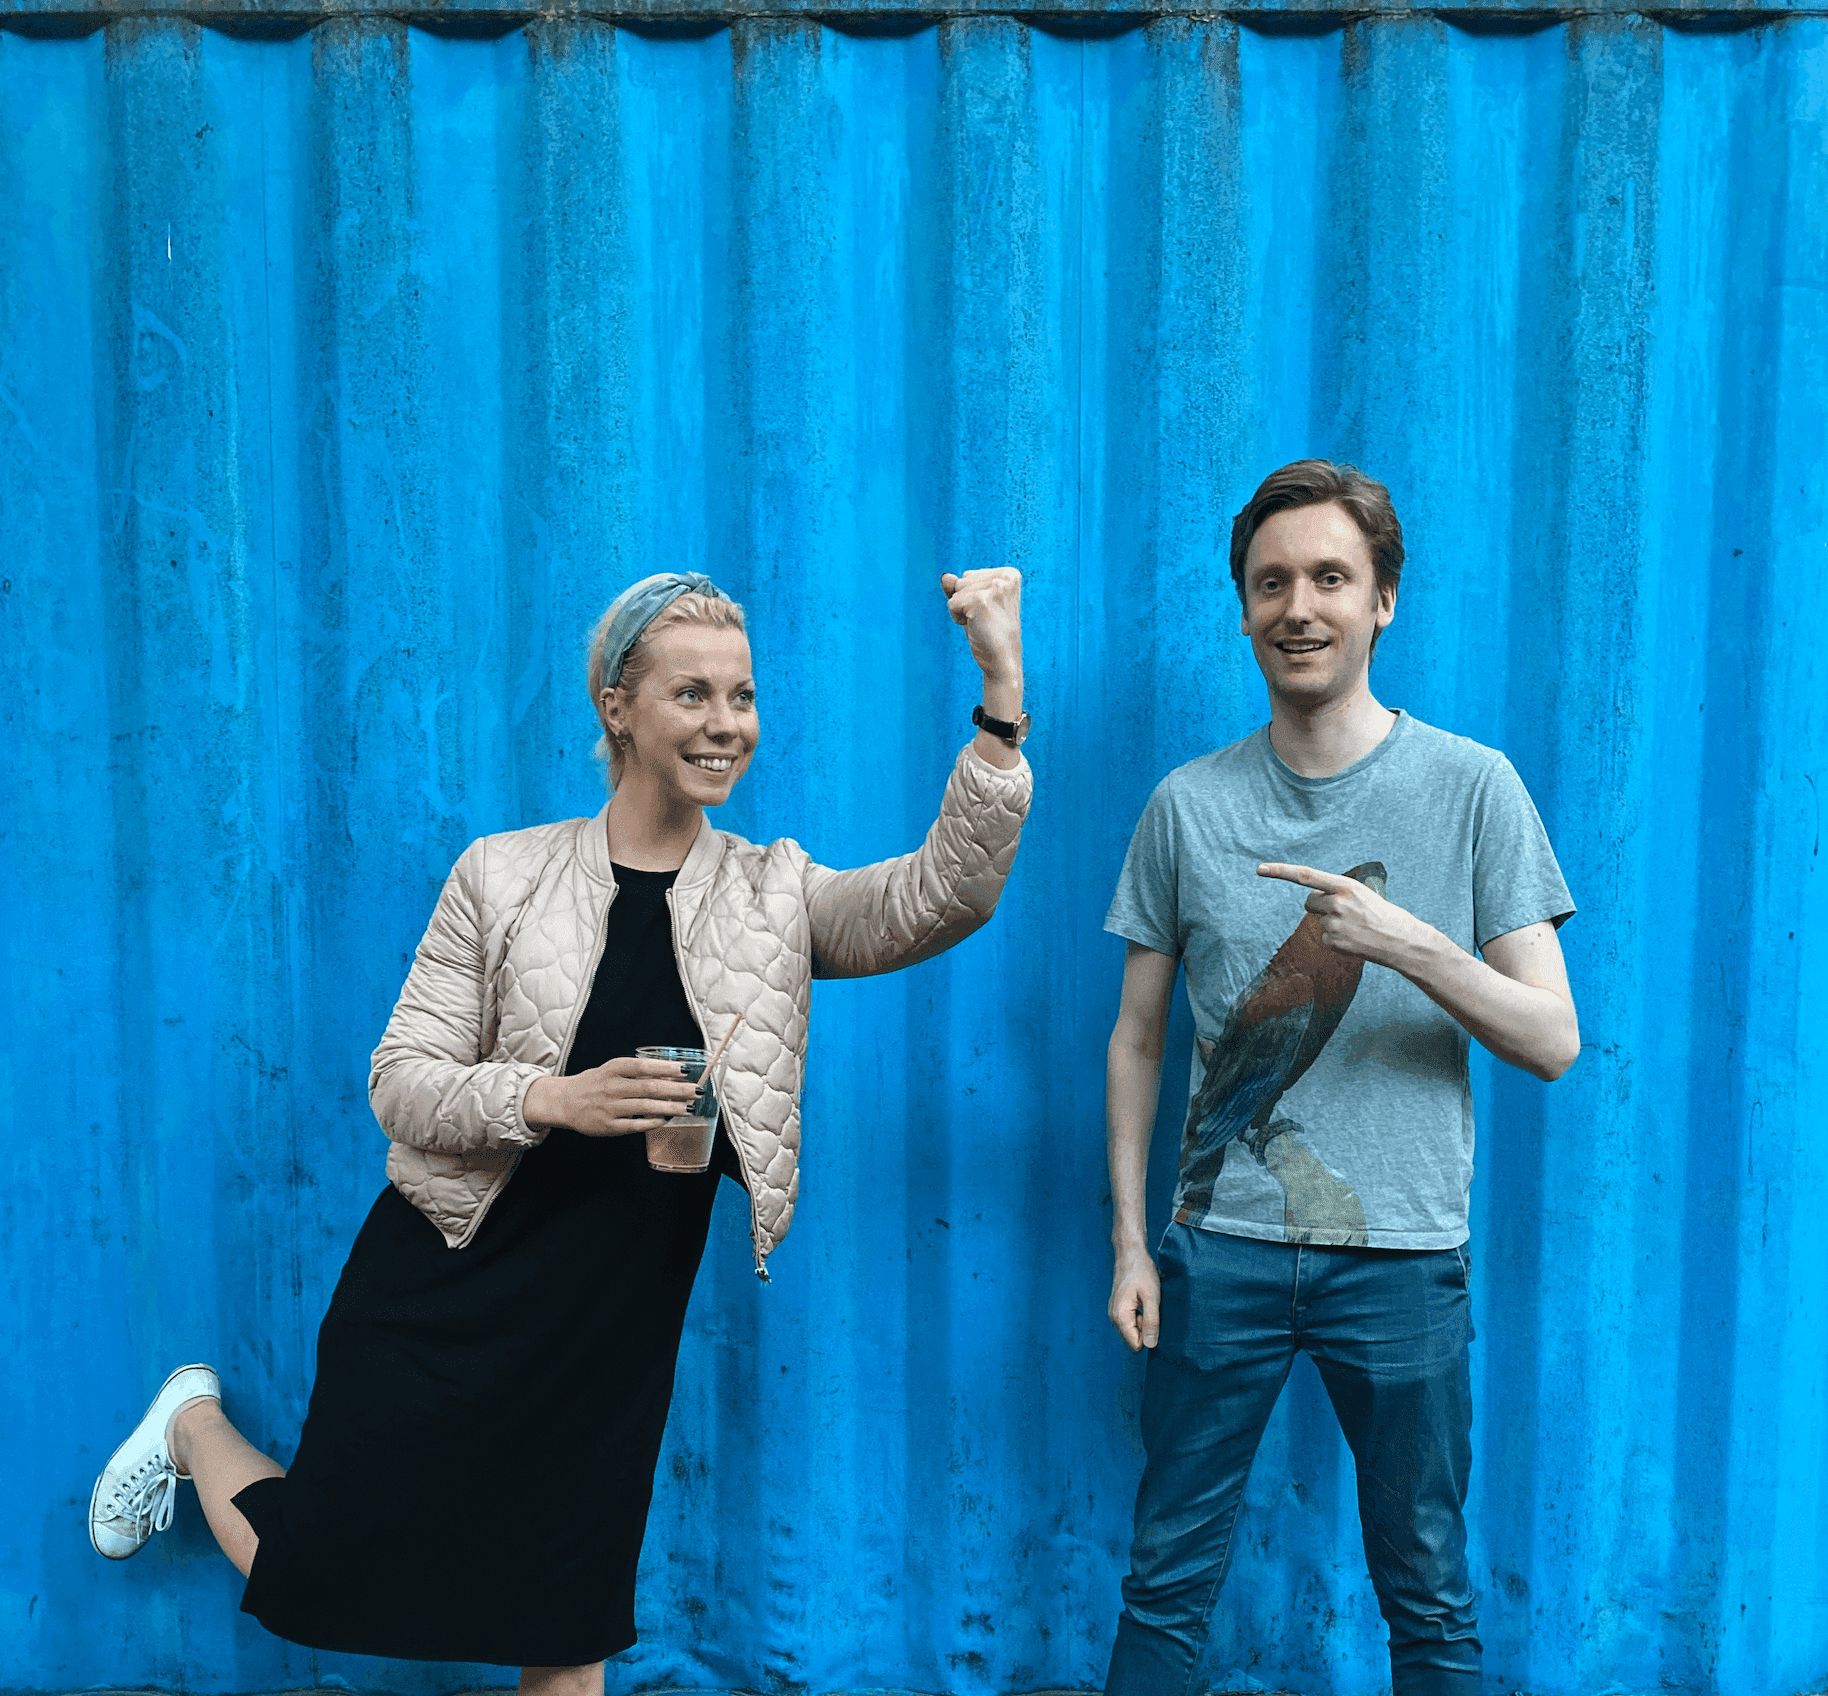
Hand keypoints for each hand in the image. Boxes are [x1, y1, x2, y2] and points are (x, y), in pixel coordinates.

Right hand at [523, 1058, 702, 1137]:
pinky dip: (652, 1122)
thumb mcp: (613, 1070)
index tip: (686, 1070)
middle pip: (649, 1087)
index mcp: (614, 1069)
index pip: (644, 1066)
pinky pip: (635, 1125)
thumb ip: (638, 1072)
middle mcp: (611, 1087)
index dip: (666, 1068)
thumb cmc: (595, 1083)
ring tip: (688, 1108)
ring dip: (670, 1107)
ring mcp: (609, 1107)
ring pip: (645, 1107)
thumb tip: (671, 1074)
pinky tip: (666, 1120)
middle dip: (676, 1089)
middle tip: (696, 1091)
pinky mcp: (607, 1126)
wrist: (564, 1102)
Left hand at [940, 568, 1022, 687]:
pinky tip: (975, 627)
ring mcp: (995, 588)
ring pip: (956, 591)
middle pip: (962, 581)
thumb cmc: (990, 633)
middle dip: (966, 602)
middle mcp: (1005, 577)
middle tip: (985, 619)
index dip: (971, 597)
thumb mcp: (974, 604)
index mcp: (1010, 574)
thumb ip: (959, 587)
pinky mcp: (980, 600)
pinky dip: (958, 618)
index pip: (970, 576)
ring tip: (981, 623)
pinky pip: (952, 603)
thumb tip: (945, 576)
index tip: (989, 612)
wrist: (1002, 661)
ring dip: (962, 610)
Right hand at [1109, 1247, 1160, 1351]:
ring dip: (1144, 1323)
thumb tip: (1150, 1345)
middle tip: (1150, 1309)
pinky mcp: (1119, 1309)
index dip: (1149, 1336)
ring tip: (1147, 1305)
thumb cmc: (1142, 1272)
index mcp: (1120, 1316)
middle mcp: (1114, 1318)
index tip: (1153, 1318)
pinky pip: (1131, 1323)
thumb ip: (1151, 1322)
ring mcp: (1115, 1313)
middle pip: (1133, 1340)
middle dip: (1146, 1330)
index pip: (1135, 1345)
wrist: (1131, 1254)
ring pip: (1133, 1331)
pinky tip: (1144, 1303)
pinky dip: (1140, 1317)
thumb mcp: (1151, 1297)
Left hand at [1256, 863, 1428, 969]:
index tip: (1260, 869)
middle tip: (1345, 912)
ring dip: (1332, 923)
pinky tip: (1355, 940)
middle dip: (1320, 906)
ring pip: (1319, 921)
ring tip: (1356, 927)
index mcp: (1345, 885)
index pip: (1305, 875)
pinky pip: (1325, 938)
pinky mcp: (1333, 941)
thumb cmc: (1382, 914)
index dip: (1280, 871)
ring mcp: (1334, 923)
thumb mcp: (1362, 894)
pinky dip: (1337, 940)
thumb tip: (1311, 902)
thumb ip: (1337, 893)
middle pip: (1309, 902)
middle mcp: (1336, 902)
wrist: (1402, 940)